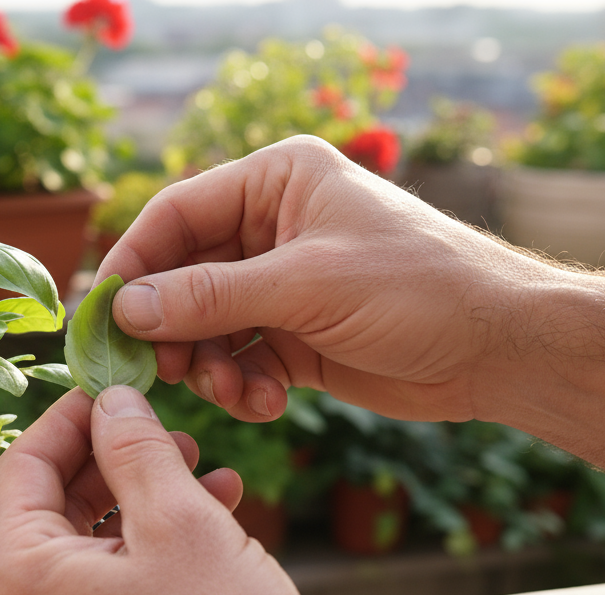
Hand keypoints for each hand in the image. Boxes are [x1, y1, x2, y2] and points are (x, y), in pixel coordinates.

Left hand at [0, 386, 382, 594]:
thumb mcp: (183, 522)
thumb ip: (137, 449)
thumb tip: (114, 404)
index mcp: (18, 582)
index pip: (20, 469)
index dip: (68, 419)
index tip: (108, 390)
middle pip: (50, 513)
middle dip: (114, 464)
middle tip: (168, 435)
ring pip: (84, 556)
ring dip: (140, 508)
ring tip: (205, 481)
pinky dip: (145, 560)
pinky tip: (206, 537)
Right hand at [96, 136, 553, 423]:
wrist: (500, 349)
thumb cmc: (419, 288)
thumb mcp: (305, 286)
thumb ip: (209, 297)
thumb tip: (125, 309)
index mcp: (275, 181)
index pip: (176, 215)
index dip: (135, 266)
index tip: (104, 318)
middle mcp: (271, 227)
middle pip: (182, 276)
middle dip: (171, 328)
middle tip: (161, 371)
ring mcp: (281, 285)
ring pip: (205, 326)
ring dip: (208, 365)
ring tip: (233, 391)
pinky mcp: (295, 337)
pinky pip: (238, 360)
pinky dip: (240, 386)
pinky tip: (267, 403)